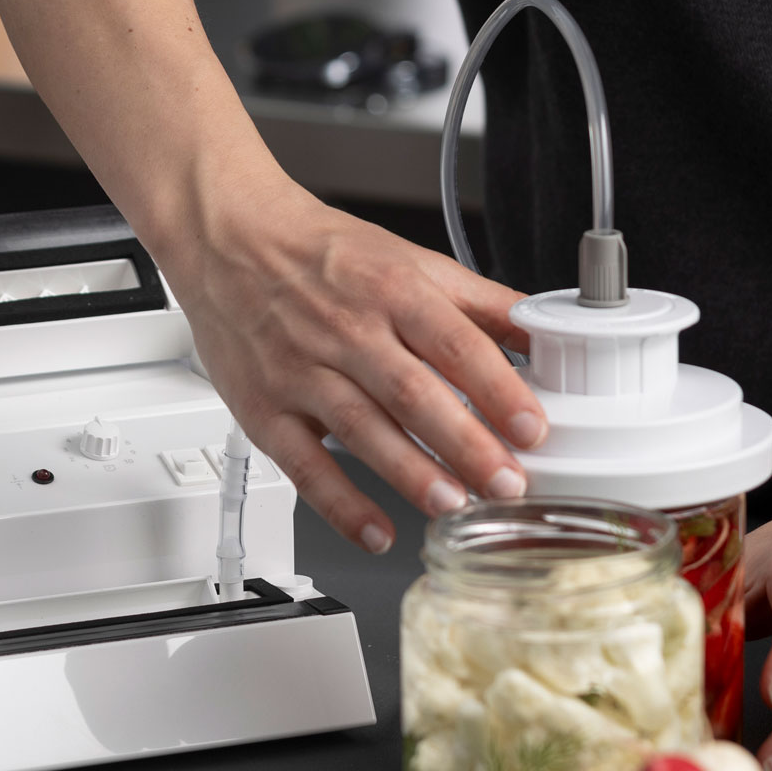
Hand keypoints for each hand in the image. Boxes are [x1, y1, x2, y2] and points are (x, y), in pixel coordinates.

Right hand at [156, 164, 547, 554]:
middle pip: (413, 393)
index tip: (532, 428)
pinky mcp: (265, 410)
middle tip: (507, 483)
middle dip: (466, 445)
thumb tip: (543, 331)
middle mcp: (347, 331)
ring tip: (453, 504)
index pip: (455, 344)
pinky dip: (341, 504)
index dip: (498, 389)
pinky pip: (304, 465)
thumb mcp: (410, 260)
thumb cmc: (321, 254)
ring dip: (410, 474)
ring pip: (362, 429)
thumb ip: (480, 302)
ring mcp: (302, 373)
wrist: (227, 238)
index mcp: (392, 291)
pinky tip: (376, 532)